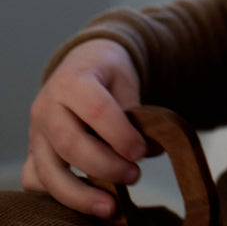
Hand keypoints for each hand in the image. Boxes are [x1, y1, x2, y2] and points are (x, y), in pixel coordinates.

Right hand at [22, 38, 147, 218]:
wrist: (83, 65)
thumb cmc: (108, 76)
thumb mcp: (126, 83)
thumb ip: (136, 115)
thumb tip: (151, 151)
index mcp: (73, 81)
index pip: (96, 110)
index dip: (121, 135)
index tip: (141, 152)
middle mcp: (47, 106)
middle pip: (71, 144)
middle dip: (105, 166)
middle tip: (133, 175)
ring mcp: (35, 131)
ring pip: (48, 170)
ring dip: (80, 194)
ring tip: (110, 206)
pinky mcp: (32, 151)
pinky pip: (35, 180)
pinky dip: (55, 194)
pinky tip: (84, 197)